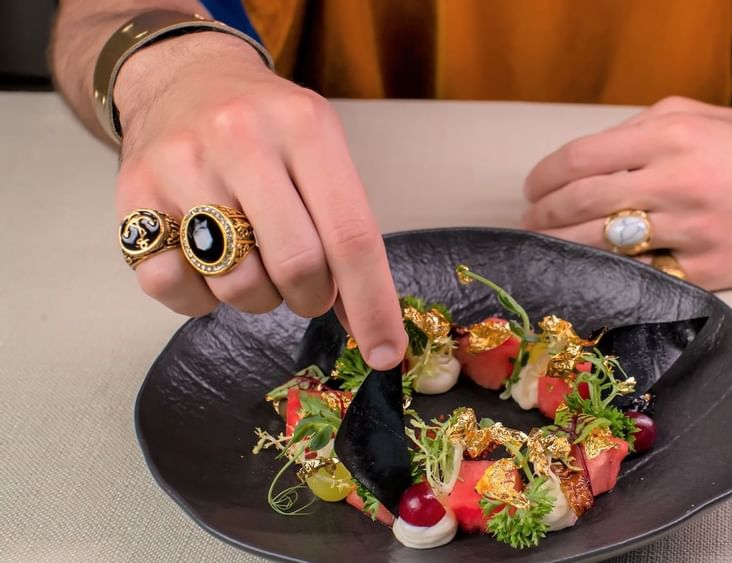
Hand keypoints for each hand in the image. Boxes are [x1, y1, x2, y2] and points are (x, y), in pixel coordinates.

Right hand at [113, 32, 405, 368]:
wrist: (183, 75)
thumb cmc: (266, 126)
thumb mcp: (321, 150)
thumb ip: (346, 229)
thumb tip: (373, 324)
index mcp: (305, 127)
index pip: (351, 236)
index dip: (372, 304)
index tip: (385, 353)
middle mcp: (242, 139)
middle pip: (298, 266)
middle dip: (312, 297)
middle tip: (308, 286)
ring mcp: (182, 165)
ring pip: (237, 284)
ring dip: (259, 297)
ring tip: (255, 260)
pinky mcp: (133, 194)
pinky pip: (173, 288)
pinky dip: (201, 298)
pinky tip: (208, 264)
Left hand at [521, 97, 731, 289]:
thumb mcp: (692, 116)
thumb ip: (634, 133)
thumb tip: (578, 163)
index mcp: (670, 136)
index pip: (580, 159)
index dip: (543, 178)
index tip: (532, 190)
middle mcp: (680, 182)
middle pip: (583, 204)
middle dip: (543, 217)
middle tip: (531, 223)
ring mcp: (695, 230)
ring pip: (606, 245)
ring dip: (566, 249)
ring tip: (550, 248)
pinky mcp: (710, 270)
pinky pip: (644, 276)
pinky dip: (612, 275)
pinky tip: (594, 273)